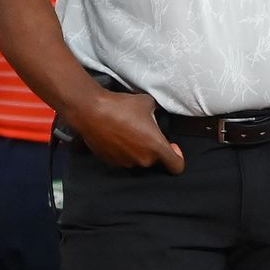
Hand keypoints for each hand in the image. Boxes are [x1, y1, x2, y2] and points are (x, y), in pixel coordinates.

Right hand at [67, 89, 183, 173]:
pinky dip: (125, 151)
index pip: (176, 166)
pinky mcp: (111, 162)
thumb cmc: (122, 106)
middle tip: (148, 132)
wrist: (91, 112)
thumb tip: (156, 115)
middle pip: (157, 162)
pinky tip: (119, 136)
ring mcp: (126, 163)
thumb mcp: (148, 103)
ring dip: (139, 150)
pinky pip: (125, 159)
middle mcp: (143, 160)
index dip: (177, 156)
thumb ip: (157, 113)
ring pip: (140, 160)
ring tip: (131, 132)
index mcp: (156, 147)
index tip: (171, 145)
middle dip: (155, 149)